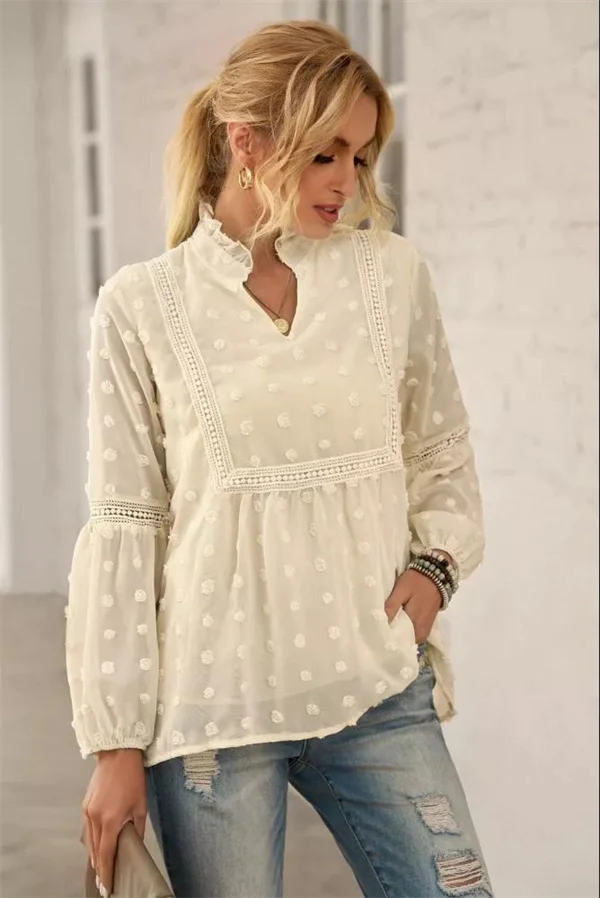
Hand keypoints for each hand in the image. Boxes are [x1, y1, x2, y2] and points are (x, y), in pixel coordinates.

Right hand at [82, 748, 146, 895]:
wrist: (117, 754)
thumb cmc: (132, 778)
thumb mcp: (140, 805)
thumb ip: (136, 828)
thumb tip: (134, 844)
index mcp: (110, 820)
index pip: (106, 854)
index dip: (106, 872)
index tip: (107, 886)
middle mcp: (95, 819)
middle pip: (95, 851)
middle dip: (100, 867)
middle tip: (104, 883)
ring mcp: (87, 812)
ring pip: (89, 841)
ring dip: (95, 855)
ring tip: (101, 868)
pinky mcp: (84, 805)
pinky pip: (87, 829)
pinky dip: (92, 840)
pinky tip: (97, 845)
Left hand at [384, 569, 441, 643]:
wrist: (436, 575)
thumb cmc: (416, 582)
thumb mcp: (401, 589)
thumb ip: (392, 605)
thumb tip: (383, 621)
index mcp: (414, 623)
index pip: (398, 640)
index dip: (386, 637)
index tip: (376, 633)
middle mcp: (421, 631)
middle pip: (404, 642)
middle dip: (392, 638)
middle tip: (380, 629)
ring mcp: (425, 629)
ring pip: (409, 639)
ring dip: (399, 635)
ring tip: (388, 626)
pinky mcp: (427, 626)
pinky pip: (414, 634)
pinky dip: (406, 631)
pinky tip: (398, 623)